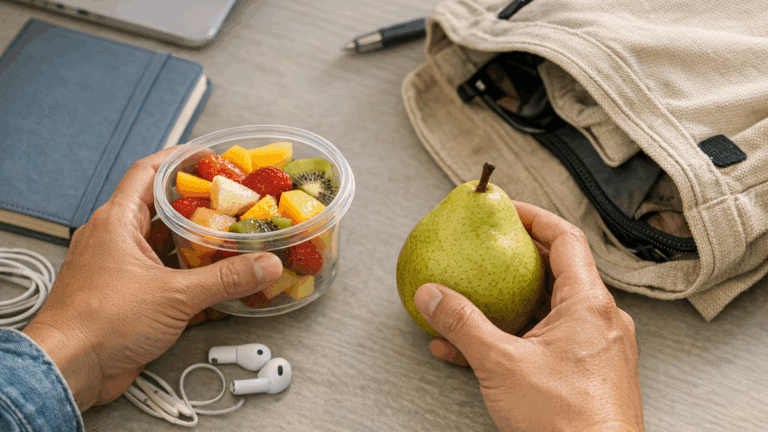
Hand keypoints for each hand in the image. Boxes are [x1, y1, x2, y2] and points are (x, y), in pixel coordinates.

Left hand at [22, 147, 283, 411]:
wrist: (70, 368)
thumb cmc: (99, 322)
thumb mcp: (174, 295)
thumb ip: (225, 278)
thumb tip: (263, 265)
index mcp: (117, 222)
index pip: (147, 172)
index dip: (178, 159)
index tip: (207, 156)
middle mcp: (115, 239)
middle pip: (160, 208)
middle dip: (197, 205)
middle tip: (229, 202)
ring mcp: (119, 267)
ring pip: (163, 243)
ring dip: (193, 242)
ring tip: (228, 239)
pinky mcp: (127, 294)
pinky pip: (162, 272)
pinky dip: (186, 272)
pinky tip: (210, 279)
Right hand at [413, 201, 643, 431]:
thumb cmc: (566, 419)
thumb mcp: (501, 364)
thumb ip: (463, 325)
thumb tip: (432, 295)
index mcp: (589, 304)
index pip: (566, 238)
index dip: (534, 218)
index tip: (507, 210)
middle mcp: (600, 321)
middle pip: (558, 272)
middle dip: (516, 262)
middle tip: (486, 252)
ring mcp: (596, 349)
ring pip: (549, 312)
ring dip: (508, 307)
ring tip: (470, 305)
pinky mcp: (588, 375)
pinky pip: (548, 344)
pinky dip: (514, 340)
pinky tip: (472, 351)